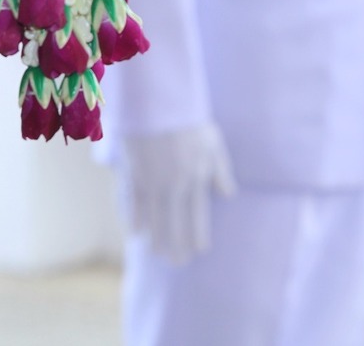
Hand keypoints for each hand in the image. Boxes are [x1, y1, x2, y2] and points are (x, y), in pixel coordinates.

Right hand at [122, 125, 235, 264]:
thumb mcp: (213, 142)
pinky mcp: (134, 171)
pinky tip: (135, 232)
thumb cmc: (188, 117)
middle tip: (176, 262)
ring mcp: (154, 180)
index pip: (198, 214)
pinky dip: (135, 218)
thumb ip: (220, 171)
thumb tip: (228, 195)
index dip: (198, 234)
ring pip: (155, 216)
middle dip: (176, 243)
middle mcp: (176, 184)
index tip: (198, 250)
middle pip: (176, 221)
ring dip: (156, 237)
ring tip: (156, 253)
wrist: (158, 100)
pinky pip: (135, 201)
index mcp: (197, 177)